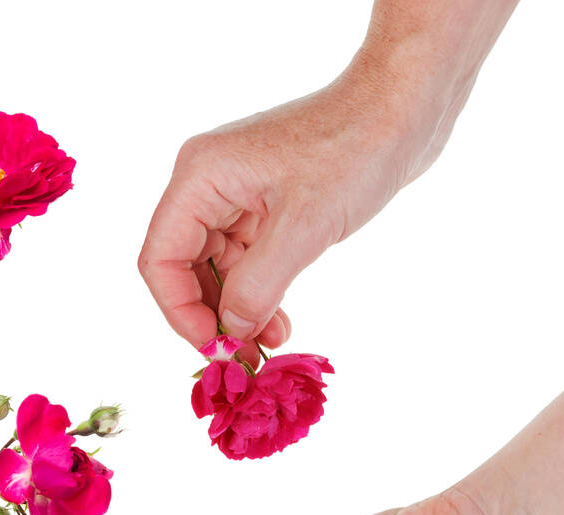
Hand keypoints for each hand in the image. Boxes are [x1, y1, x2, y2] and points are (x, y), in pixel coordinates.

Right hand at [137, 75, 451, 355]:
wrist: (403, 108)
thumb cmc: (354, 151)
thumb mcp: (303, 227)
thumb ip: (257, 286)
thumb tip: (229, 333)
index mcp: (200, 177)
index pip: (160, 260)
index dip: (181, 313)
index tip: (217, 350)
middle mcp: (207, 184)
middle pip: (182, 268)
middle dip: (210, 317)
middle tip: (243, 357)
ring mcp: (236, 194)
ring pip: (215, 270)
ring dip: (236, 311)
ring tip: (270, 343)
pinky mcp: (265, 204)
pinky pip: (245, 261)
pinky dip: (258, 294)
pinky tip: (279, 322)